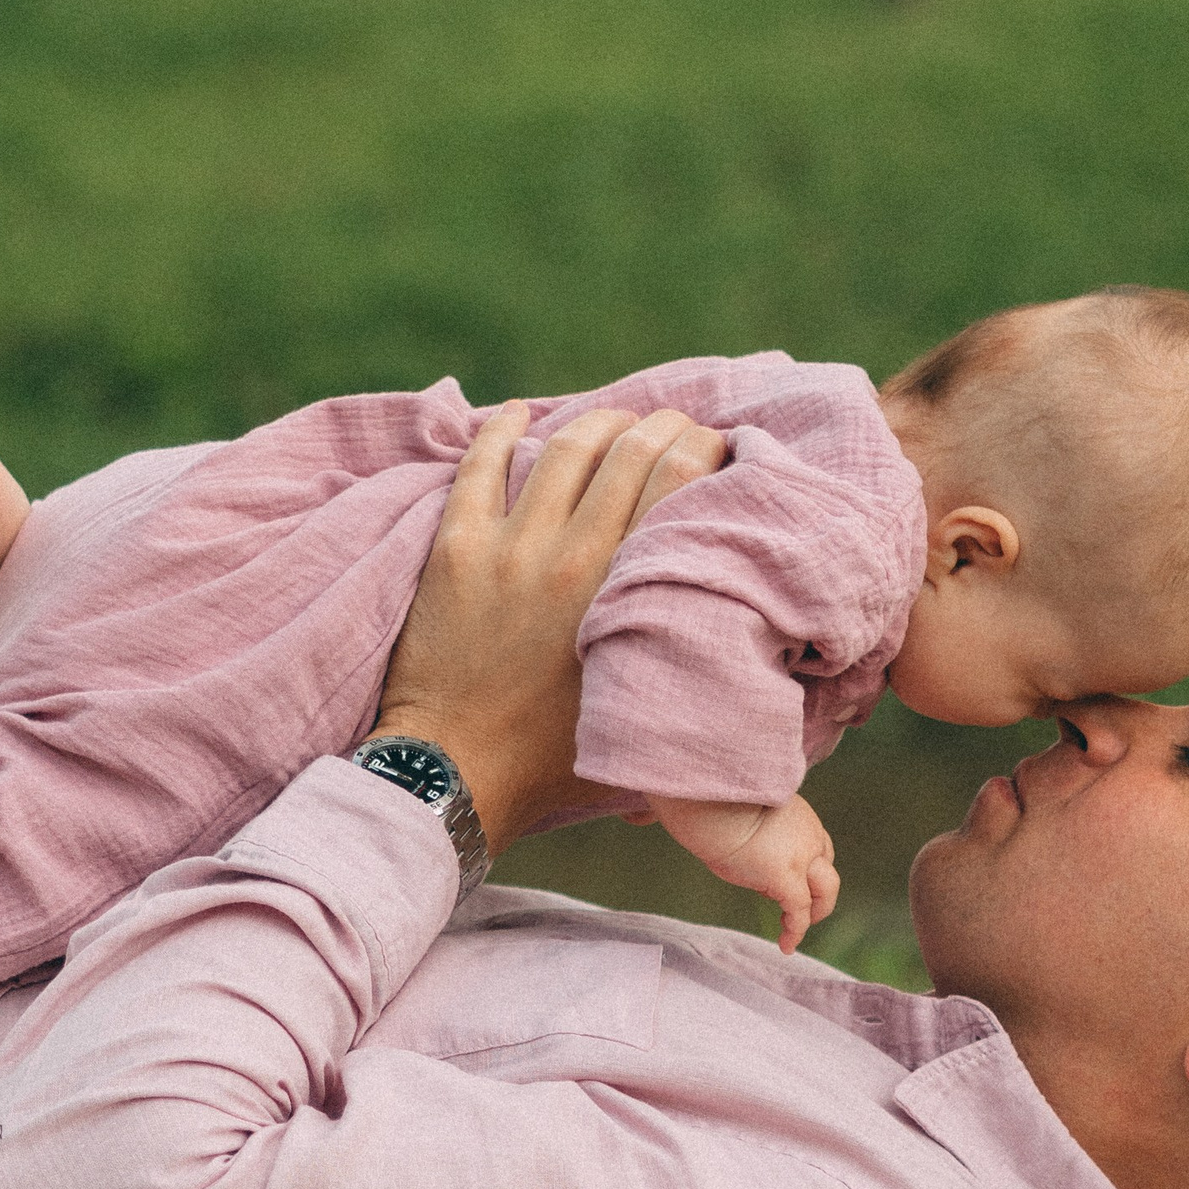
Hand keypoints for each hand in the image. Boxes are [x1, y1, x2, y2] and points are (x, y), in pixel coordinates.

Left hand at [369, 401, 717, 848]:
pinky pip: (479, 465)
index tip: (714, 449)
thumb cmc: (558, 760)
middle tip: (676, 427)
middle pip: (629, 453)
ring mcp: (509, 547)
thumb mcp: (643, 701)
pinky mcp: (455, 549)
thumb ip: (683, 651)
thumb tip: (734, 622)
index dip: (702, 450)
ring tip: (616, 421)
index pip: (678, 483)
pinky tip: (521, 413)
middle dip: (662, 427)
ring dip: (598, 423)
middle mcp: (571, 555)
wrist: (457, 774)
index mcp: (624, 591)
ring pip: (563, 450)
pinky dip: (502, 431)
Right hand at [652, 790, 841, 952]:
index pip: (818, 848)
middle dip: (818, 894)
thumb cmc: (713, 803)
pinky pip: (799, 913)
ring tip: (793, 930)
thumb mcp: (745, 812)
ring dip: (813, 912)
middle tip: (803, 911)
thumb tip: (732, 845)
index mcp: (799, 817)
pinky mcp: (788, 878)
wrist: (711, 802)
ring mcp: (802, 857)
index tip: (797, 881)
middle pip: (827, 871)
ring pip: (825, 892)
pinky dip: (795, 931)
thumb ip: (754, 829)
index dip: (810, 868)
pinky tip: (786, 945)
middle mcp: (808, 835)